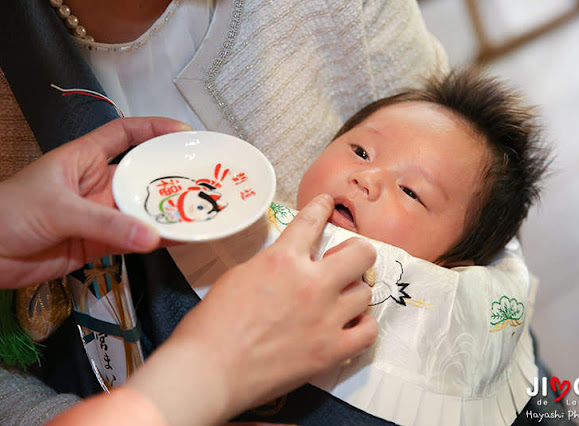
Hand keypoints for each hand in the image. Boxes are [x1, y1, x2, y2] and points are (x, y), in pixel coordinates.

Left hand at [0, 117, 190, 288]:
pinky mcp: (100, 244)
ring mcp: (101, 215)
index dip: (154, 129)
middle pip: (143, 176)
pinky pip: (135, 240)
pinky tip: (178, 239)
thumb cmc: (7, 213)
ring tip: (199, 212)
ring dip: (168, 213)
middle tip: (203, 179)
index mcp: (84, 159)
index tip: (183, 132)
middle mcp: (98, 185)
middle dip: (171, 176)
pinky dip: (156, 241)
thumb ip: (106, 225)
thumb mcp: (58, 209)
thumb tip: (151, 236)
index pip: (125, 134)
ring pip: (143, 211)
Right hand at [127, 194, 377, 424]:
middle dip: (357, 252)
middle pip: (361, 253)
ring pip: (365, 293)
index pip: (312, 220)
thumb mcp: (238, 276)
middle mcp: (312, 283)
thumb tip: (289, 265)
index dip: (322, 207)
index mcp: (283, 260)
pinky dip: (362, 326)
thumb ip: (272, 264)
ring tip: (341, 300)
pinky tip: (350, 326)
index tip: (327, 204)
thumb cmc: (212, 324)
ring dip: (353, 293)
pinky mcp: (331, 350)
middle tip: (347, 260)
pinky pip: (368, 331)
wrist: (210, 370)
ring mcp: (326, 317)